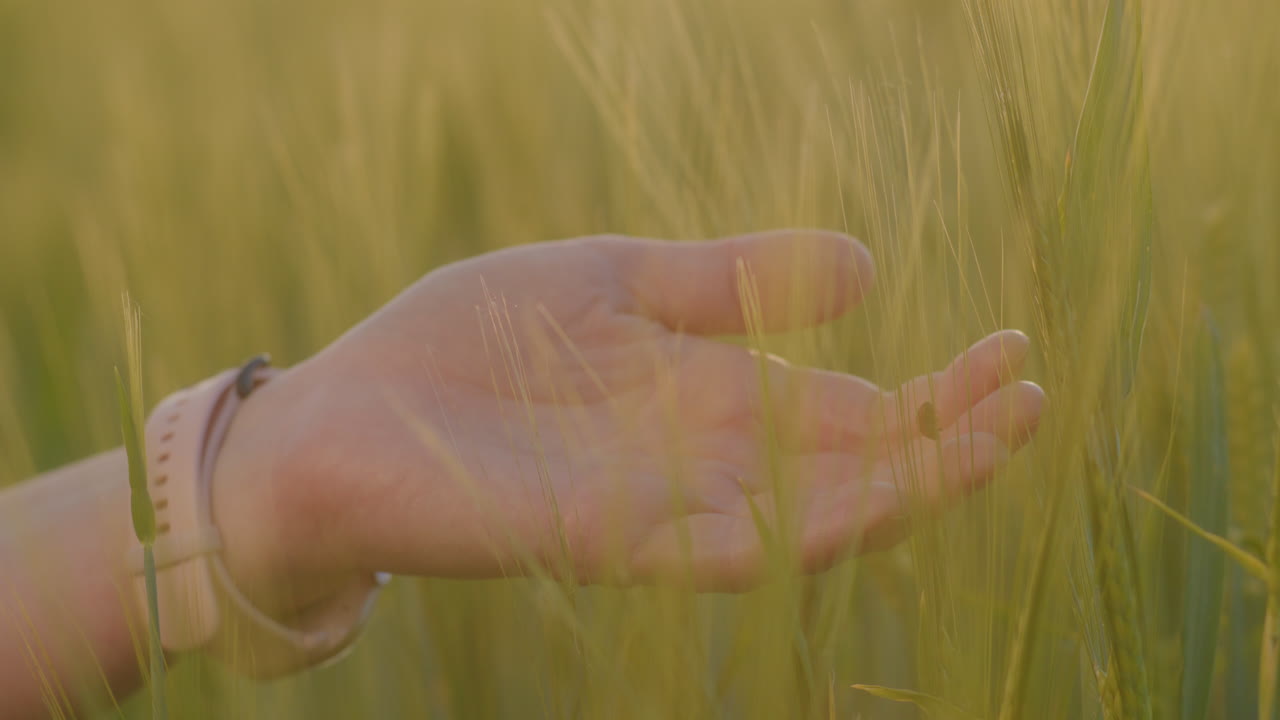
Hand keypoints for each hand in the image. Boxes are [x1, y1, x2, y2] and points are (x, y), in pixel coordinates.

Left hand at [211, 230, 1043, 608]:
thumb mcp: (611, 279)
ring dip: (910, 487)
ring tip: (995, 437)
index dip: (935, 388)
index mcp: (708, 397)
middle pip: (853, 466)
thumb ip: (724, 281)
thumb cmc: (463, 343)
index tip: (1011, 347)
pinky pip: (736, 548)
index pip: (850, 406)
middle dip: (948, 439)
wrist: (340, 416)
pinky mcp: (613, 544)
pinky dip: (816, 525)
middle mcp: (704, 464)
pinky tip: (889, 491)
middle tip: (1034, 393)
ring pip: (817, 520)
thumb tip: (864, 264)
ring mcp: (665, 512)